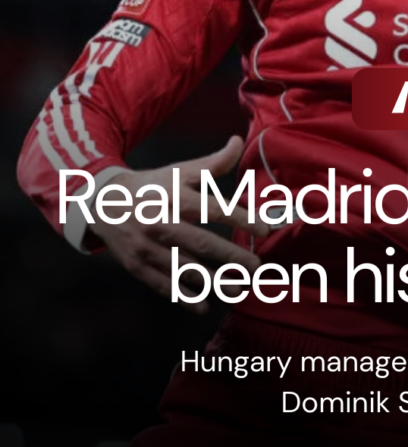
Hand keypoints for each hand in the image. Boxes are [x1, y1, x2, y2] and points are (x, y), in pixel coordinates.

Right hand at [88, 136, 268, 313]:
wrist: (103, 201)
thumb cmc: (151, 186)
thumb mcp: (180, 170)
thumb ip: (213, 162)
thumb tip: (239, 141)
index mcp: (174, 197)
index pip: (213, 209)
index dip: (240, 218)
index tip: (264, 229)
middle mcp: (161, 222)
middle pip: (201, 243)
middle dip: (231, 256)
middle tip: (256, 266)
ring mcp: (147, 247)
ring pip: (184, 269)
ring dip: (212, 282)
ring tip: (237, 288)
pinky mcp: (137, 265)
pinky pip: (163, 285)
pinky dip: (183, 298)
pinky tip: (203, 305)